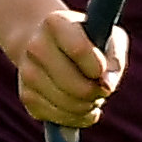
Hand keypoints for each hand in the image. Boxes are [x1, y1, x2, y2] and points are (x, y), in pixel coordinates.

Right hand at [5, 1, 128, 128]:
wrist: (45, 41)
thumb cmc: (86, 38)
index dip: (98, 68)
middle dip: (96, 93)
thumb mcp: (107, 37)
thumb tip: (107, 87)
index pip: (79, 50)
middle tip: (102, 89)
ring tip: (93, 95)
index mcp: (56, 23)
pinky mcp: (26, 97)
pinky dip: (77, 118)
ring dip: (88, 107)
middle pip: (75, 85)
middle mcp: (35, 47)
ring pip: (68, 105)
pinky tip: (81, 105)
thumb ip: (115, 59)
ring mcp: (27, 73)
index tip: (103, 70)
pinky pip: (59, 118)